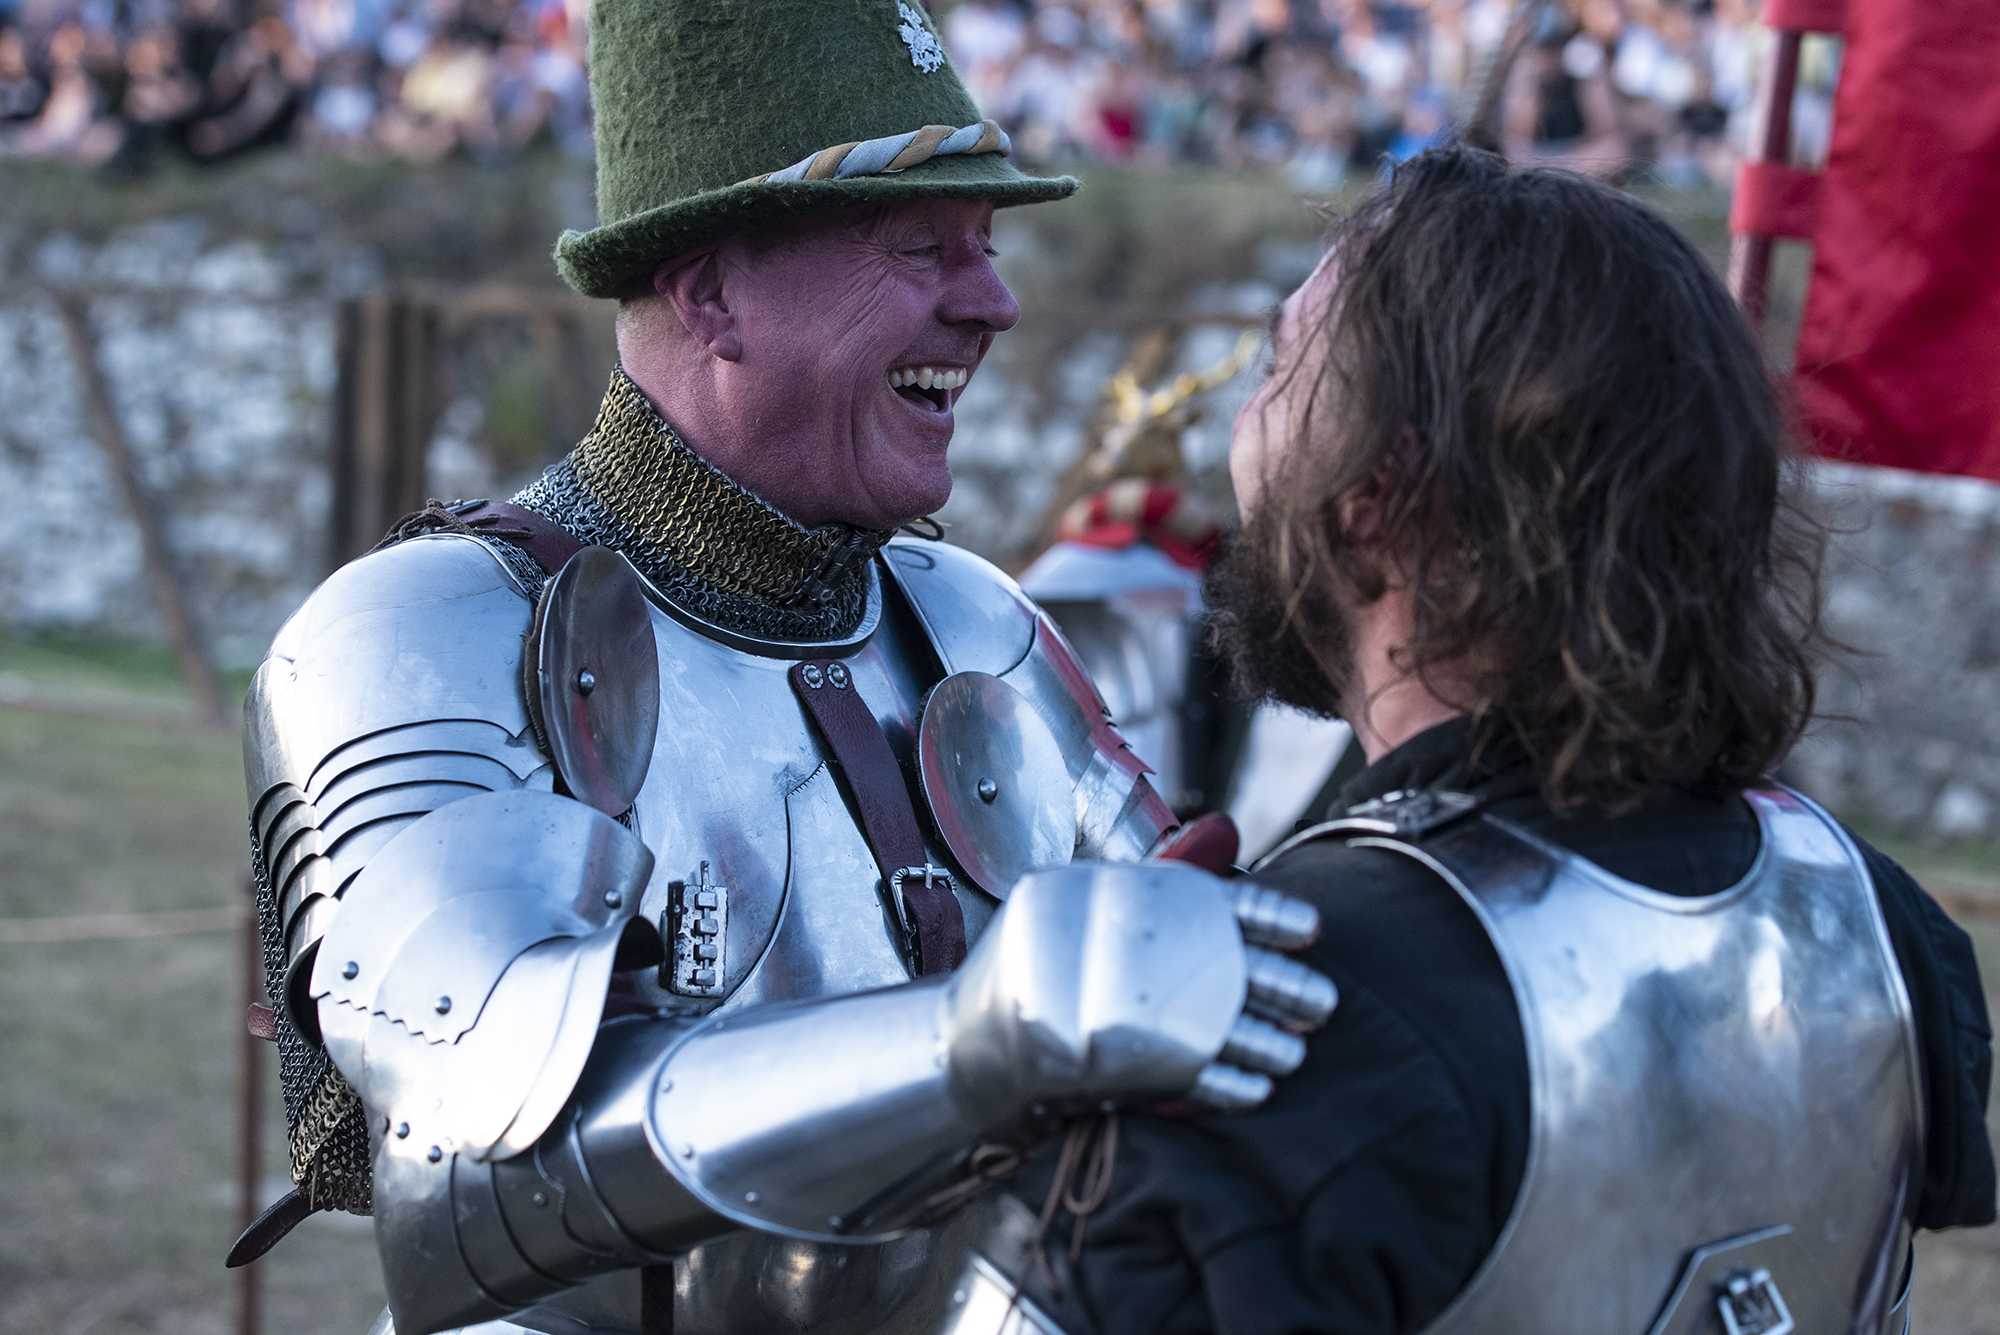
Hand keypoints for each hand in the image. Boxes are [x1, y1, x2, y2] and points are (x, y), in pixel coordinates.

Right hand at [943, 862, 1336, 1124]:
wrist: (968, 1042)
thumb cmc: (1039, 964)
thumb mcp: (1087, 900)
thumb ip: (1160, 875)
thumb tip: (1230, 828)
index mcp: (1105, 891)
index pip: (1204, 895)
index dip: (1267, 914)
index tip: (1312, 930)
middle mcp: (1103, 941)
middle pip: (1218, 963)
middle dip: (1280, 986)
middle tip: (1322, 1003)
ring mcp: (1097, 1001)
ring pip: (1211, 1023)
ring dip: (1263, 1041)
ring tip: (1295, 1051)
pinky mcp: (1096, 1063)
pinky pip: (1181, 1075)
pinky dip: (1225, 1085)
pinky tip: (1257, 1089)